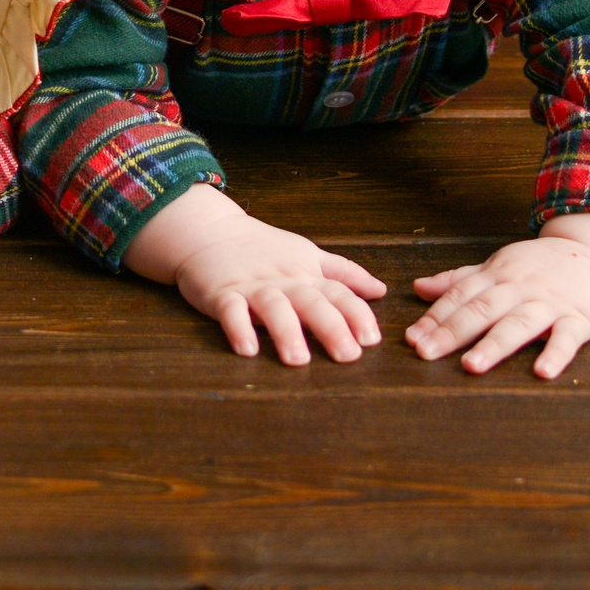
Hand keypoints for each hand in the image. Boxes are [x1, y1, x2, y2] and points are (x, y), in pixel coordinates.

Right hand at [124, 184, 385, 365]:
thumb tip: (381, 290)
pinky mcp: (222, 293)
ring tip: (298, 359)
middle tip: (348, 356)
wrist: (209, 230)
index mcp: (306, 274)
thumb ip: (343, 273)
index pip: (338, 293)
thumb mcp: (307, 253)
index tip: (372, 339)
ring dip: (286, 332)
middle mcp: (284, 281)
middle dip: (331, 328)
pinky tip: (247, 349)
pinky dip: (238, 328)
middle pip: (311, 302)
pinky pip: (231, 310)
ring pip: (273, 307)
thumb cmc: (261, 247)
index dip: (356, 314)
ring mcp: (252, 287)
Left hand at [406, 213, 589, 378]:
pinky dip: (556, 354)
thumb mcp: (499, 266)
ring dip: (495, 344)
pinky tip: (542, 372)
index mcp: (497, 276)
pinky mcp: (581, 317)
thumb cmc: (542, 266)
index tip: (412, 338)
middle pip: (482, 309)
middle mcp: (519, 288)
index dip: (435, 317)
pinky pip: (568, 337)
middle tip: (426, 352)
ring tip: (472, 365)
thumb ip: (460, 279)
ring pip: (519, 324)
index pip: (460, 296)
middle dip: (452, 331)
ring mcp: (550, 302)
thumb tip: (418, 288)